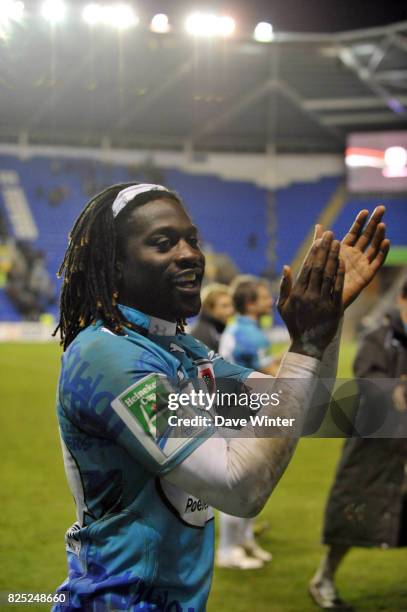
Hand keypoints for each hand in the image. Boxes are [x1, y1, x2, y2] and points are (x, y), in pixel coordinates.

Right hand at [278, 232, 343, 359]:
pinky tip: (342, 262)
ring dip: (333, 257)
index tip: (318, 239)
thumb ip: (284, 286)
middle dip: (324, 249)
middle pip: (318, 268)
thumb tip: (286, 266)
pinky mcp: (334, 309)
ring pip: (329, 275)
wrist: (308, 345)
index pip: (306, 268)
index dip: (313, 252)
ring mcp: (322, 303)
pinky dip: (340, 274)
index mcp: (297, 294)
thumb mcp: (282, 306)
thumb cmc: (294, 324)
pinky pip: (338, 288)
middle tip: (329, 234)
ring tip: (337, 243)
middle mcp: (309, 297)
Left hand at [314, 206, 389, 308]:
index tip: (365, 210)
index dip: (360, 222)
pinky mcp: (366, 276)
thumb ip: (319, 242)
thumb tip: (319, 225)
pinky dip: (382, 252)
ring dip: (379, 236)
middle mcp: (355, 255)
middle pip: (367, 236)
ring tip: (382, 224)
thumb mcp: (318, 258)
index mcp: (344, 250)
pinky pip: (376, 263)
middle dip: (374, 222)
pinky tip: (385, 242)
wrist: (323, 301)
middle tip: (381, 209)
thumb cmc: (319, 280)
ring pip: (373, 247)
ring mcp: (362, 265)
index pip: (354, 232)